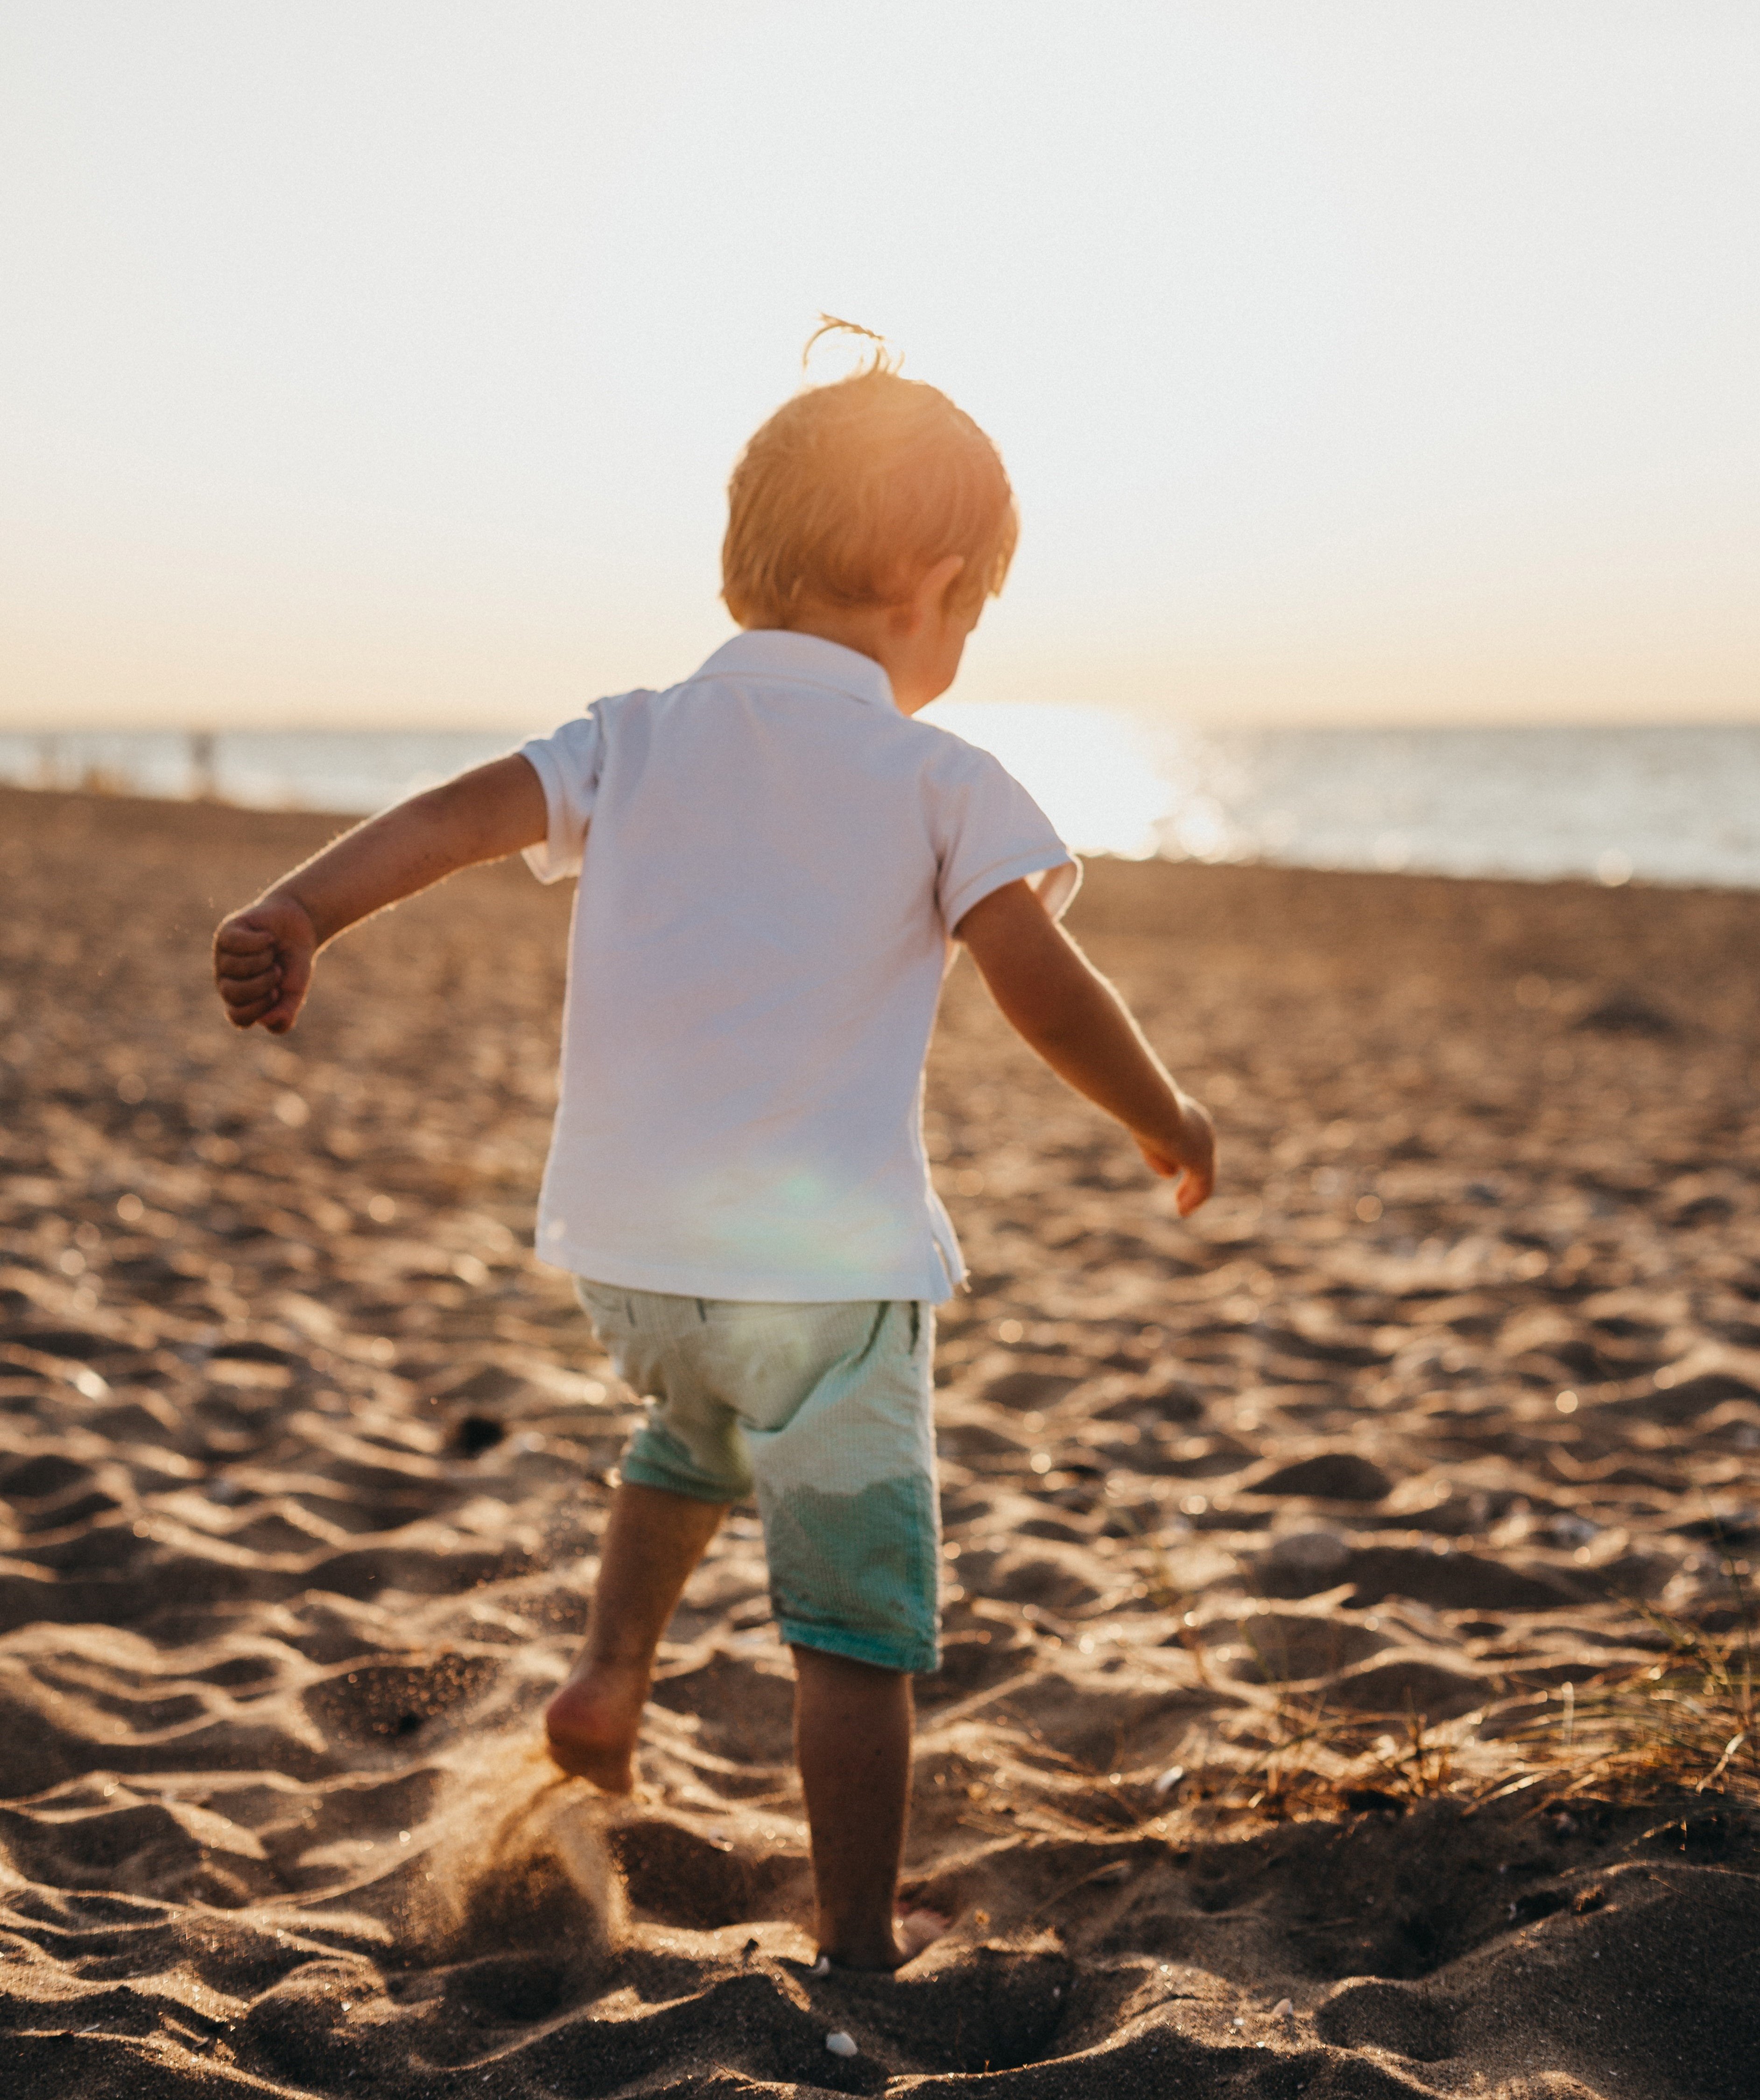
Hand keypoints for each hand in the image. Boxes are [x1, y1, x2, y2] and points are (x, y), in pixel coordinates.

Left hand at [213, 894, 316, 1033]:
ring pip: (233, 967)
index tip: (277, 993)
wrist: (300, 928)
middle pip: (232, 993)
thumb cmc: (293, 964)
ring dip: (263, 959)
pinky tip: (268, 937)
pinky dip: (259, 941)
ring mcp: (223, 958)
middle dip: (261, 983)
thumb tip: (264, 1022)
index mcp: (241, 1001)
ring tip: (272, 951)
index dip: (260, 1007)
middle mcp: (227, 981)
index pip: (238, 1017)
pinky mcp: (226, 935)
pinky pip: (235, 943)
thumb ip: (284, 1014)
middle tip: (277, 970)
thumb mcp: (295, 992)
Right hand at [1136, 1093, 1216, 1216]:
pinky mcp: (1202, 1161)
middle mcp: (1204, 1131)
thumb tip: (1171, 1173)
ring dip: (1193, 1194)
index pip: (1192, 1144)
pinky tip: (1183, 1211)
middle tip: (1181, 1198)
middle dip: (1192, 1181)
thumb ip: (1157, 1151)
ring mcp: (1205, 1146)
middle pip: (1201, 1162)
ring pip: (1204, 1176)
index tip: (1172, 1173)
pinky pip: (1203, 1186)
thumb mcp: (1145, 1131)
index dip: (1183, 1161)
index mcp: (1191, 1118)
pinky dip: (1194, 1200)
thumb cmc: (1142, 1111)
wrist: (1150, 1105)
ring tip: (1184, 1210)